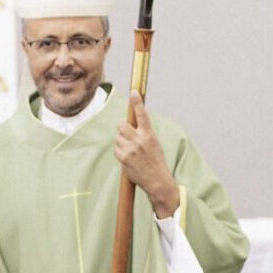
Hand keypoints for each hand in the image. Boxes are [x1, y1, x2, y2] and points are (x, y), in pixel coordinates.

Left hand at [114, 91, 179, 217]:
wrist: (156, 180)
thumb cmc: (156, 161)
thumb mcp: (154, 143)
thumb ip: (145, 131)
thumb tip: (139, 118)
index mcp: (149, 134)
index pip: (142, 114)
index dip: (137, 102)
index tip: (133, 92)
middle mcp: (139, 140)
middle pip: (121, 125)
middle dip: (122, 129)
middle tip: (126, 135)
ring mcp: (130, 149)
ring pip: (117, 137)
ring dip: (121, 142)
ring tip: (130, 151)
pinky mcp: (123, 158)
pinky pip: (116, 149)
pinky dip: (120, 152)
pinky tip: (128, 159)